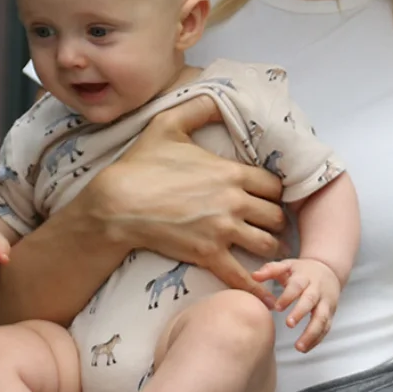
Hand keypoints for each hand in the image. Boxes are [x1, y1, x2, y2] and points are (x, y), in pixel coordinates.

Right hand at [89, 95, 285, 305]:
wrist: (115, 204)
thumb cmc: (140, 165)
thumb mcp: (168, 125)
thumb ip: (199, 108)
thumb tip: (218, 94)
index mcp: (231, 172)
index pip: (274, 185)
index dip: (274, 192)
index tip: (267, 197)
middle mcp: (234, 202)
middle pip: (276, 216)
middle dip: (275, 221)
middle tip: (268, 225)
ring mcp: (222, 230)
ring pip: (267, 244)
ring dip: (269, 248)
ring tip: (264, 250)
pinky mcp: (208, 254)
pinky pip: (241, 275)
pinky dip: (256, 287)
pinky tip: (266, 297)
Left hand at [253, 257, 340, 351]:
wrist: (328, 270)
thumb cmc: (302, 271)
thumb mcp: (287, 265)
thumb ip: (270, 270)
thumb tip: (254, 276)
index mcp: (305, 277)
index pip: (297, 286)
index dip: (288, 296)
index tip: (277, 308)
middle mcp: (317, 290)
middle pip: (310, 301)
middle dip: (300, 312)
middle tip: (289, 324)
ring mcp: (325, 302)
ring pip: (322, 318)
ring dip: (311, 333)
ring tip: (299, 347)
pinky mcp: (330, 313)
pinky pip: (326, 328)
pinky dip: (317, 340)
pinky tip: (304, 349)